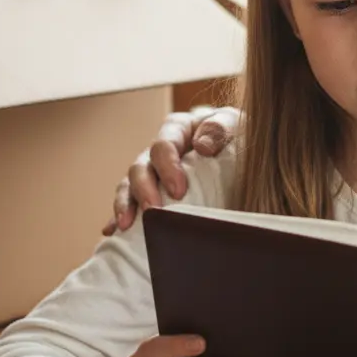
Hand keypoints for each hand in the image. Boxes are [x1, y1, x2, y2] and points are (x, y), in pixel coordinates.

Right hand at [101, 107, 238, 234]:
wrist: (242, 150)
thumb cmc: (237, 135)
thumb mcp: (234, 124)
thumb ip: (220, 127)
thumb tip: (202, 145)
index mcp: (177, 130)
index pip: (162, 146)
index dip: (166, 167)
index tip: (178, 190)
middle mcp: (159, 151)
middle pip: (140, 168)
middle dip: (143, 190)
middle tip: (153, 211)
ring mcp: (152, 173)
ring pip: (129, 187)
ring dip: (125, 205)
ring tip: (126, 226)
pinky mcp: (151, 194)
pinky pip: (130, 206)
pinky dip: (119, 218)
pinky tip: (114, 232)